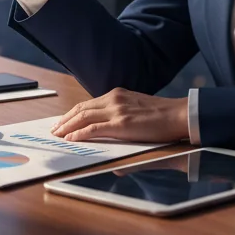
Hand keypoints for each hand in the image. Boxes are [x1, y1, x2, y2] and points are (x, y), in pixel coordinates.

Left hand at [51, 88, 189, 143]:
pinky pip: (94, 128)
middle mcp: (114, 99)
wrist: (179, 115)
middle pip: (81, 109)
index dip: (72, 114)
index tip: (62, 122)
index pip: (88, 104)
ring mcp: (117, 110)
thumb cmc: (162, 116)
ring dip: (67, 127)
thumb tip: (110, 139)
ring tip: (58, 135)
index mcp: (117, 94)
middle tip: (54, 129)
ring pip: (83, 117)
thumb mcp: (137, 112)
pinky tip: (71, 139)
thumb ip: (121, 121)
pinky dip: (80, 133)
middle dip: (65, 120)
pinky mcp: (121, 124)